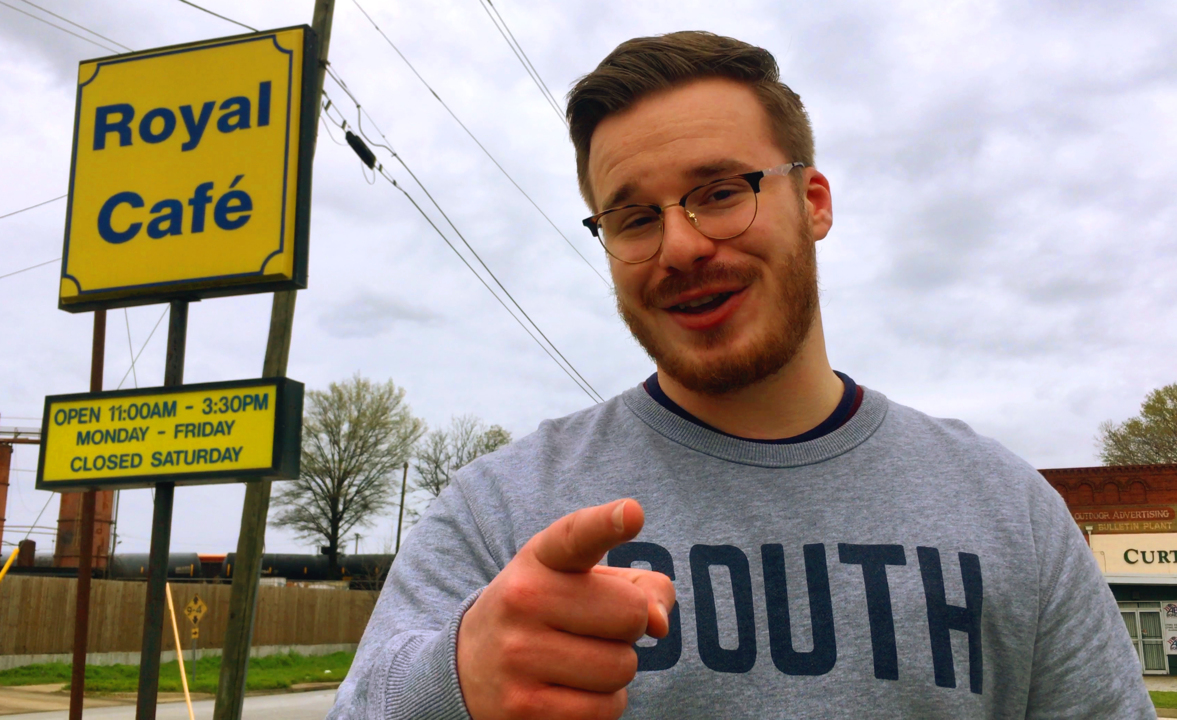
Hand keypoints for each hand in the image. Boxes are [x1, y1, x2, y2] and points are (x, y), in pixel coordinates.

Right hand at [456, 499, 675, 719]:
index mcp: (540, 559)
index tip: (632, 513)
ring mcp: (518, 655)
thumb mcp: (580, 582)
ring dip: (616, 670)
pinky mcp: (524, 708)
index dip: (607, 524)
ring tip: (578, 662)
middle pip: (631, 614)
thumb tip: (659, 623)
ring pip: (622, 667)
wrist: (468, 667)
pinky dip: (604, 705)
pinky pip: (606, 709)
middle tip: (593, 630)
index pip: (576, 536)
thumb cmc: (547, 615)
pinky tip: (572, 691)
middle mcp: (523, 599)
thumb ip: (638, 586)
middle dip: (628, 627)